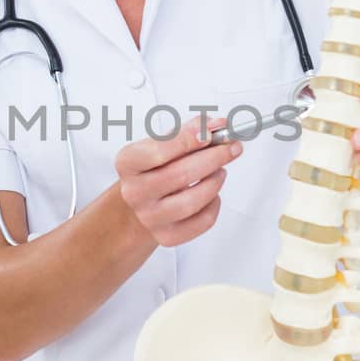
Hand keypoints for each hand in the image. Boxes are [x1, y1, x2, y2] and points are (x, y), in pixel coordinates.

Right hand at [115, 116, 241, 246]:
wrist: (144, 200)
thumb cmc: (157, 167)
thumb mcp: (165, 142)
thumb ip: (191, 130)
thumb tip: (218, 125)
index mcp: (128, 162)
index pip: (158, 151)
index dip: (187, 140)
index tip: (210, 132)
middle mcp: (134, 191)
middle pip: (180, 175)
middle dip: (212, 158)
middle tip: (231, 148)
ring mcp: (149, 216)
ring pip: (192, 202)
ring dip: (214, 182)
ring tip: (220, 171)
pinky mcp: (166, 235)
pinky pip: (201, 222)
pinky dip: (214, 205)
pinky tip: (212, 194)